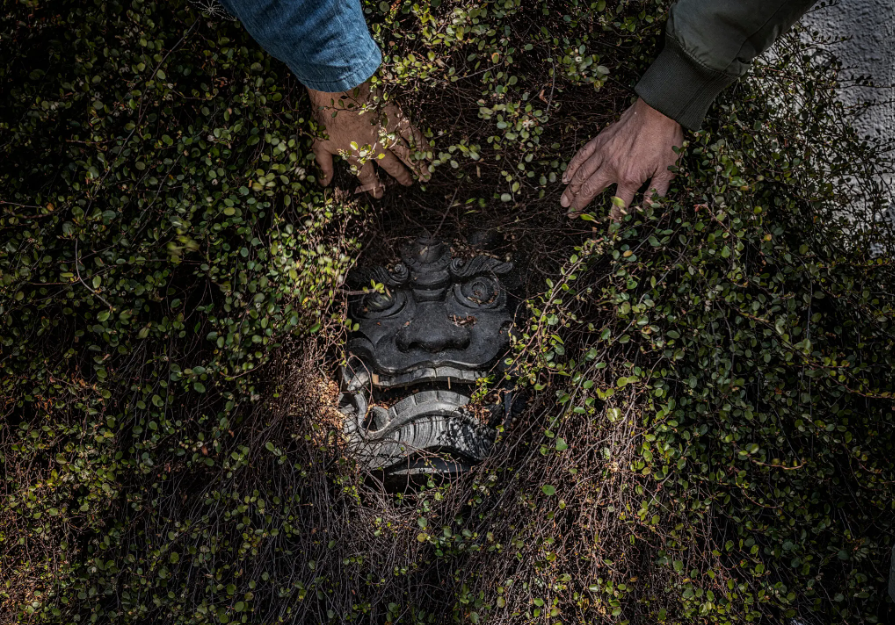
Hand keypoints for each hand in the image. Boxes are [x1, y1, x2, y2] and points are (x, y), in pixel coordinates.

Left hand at [308, 81, 430, 197]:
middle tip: (409, 184)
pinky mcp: (397, 119)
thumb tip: (323, 183)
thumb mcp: (319, 144)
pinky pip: (412, 135)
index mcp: (358, 156)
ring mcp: (388, 134)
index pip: (367, 176)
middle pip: (392, 167)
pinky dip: (422, 145)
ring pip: (406, 154)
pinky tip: (430, 153)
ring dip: (417, 165)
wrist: (340, 92)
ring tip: (426, 175)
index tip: (379, 195)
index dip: (374, 187)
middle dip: (402, 177)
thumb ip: (324, 166)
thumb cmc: (328, 117)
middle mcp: (376, 149)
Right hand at [561, 97, 682, 219]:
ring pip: (582, 175)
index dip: (613, 220)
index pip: (618, 205)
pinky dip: (572, 167)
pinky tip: (566, 176)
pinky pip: (582, 156)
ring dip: (571, 190)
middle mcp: (612, 168)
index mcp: (629, 178)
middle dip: (579, 205)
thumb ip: (656, 193)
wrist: (657, 111)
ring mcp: (603, 153)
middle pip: (590, 191)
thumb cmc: (664, 140)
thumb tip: (649, 211)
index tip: (608, 231)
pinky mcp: (601, 141)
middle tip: (570, 215)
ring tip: (563, 202)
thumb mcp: (668, 170)